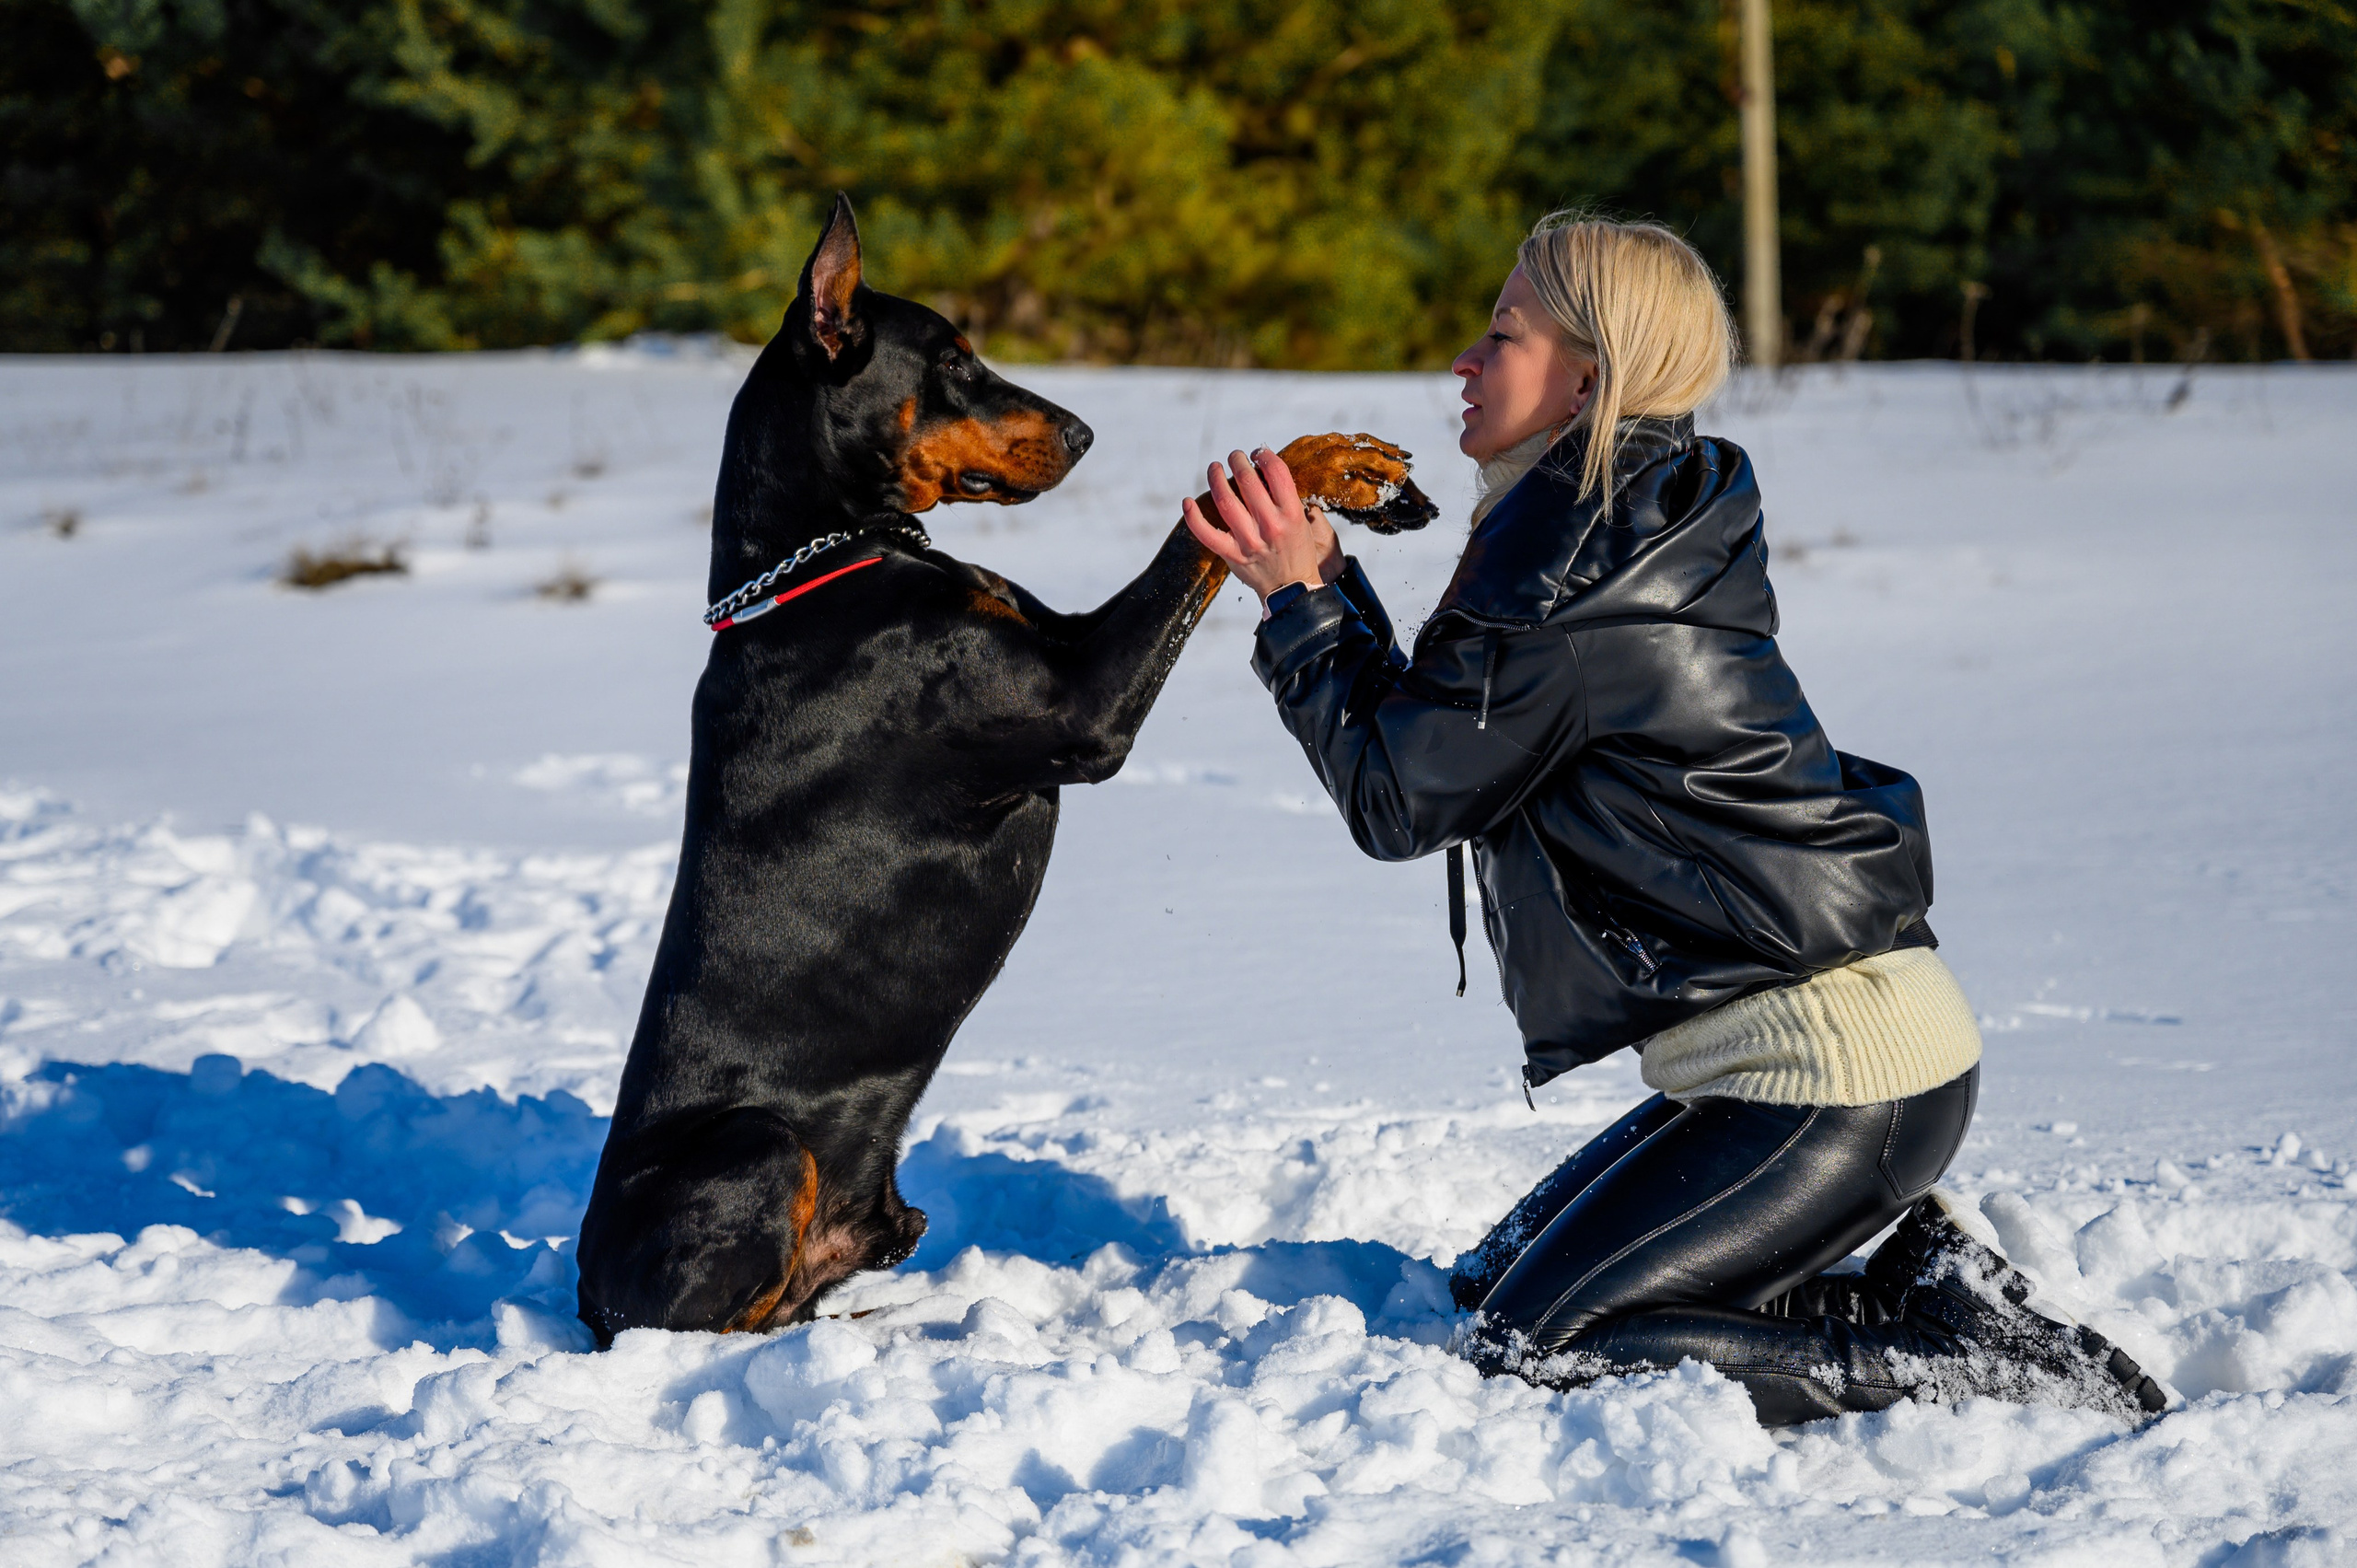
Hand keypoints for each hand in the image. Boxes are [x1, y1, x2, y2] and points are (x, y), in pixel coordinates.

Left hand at [1180, 447, 1343, 607]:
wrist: (1291, 589)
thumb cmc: (1297, 551)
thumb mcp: (1301, 522)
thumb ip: (1285, 498)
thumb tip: (1263, 470)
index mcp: (1290, 513)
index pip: (1276, 472)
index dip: (1264, 455)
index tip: (1258, 454)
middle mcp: (1270, 525)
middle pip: (1247, 481)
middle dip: (1238, 462)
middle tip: (1235, 457)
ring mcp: (1249, 541)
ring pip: (1225, 500)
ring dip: (1215, 478)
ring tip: (1214, 467)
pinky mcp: (1232, 555)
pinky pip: (1206, 534)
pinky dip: (1193, 517)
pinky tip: (1187, 502)